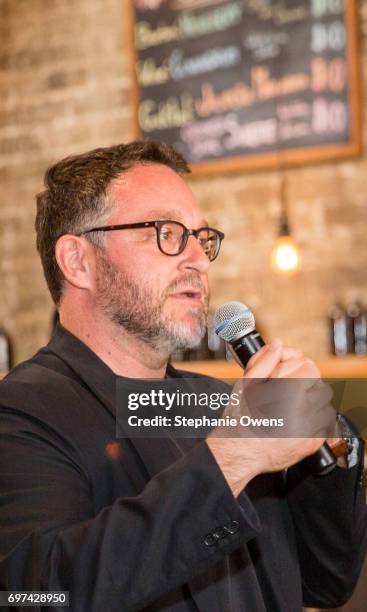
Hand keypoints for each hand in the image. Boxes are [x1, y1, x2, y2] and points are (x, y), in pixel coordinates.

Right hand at [207, 340, 335, 496]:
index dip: (297, 368)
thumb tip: (278, 346)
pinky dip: (315, 421)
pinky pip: (325, 426)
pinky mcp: (312, 443)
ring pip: (325, 406)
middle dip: (306, 385)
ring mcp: (310, 429)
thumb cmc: (239, 419)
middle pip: (320, 385)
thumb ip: (264, 361)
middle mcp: (304, 410)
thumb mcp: (246, 384)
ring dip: (313, 403)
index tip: (285, 375)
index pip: (311, 367)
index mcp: (289, 392)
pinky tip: (297, 422)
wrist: (238, 452)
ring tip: (292, 408)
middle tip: (287, 392)